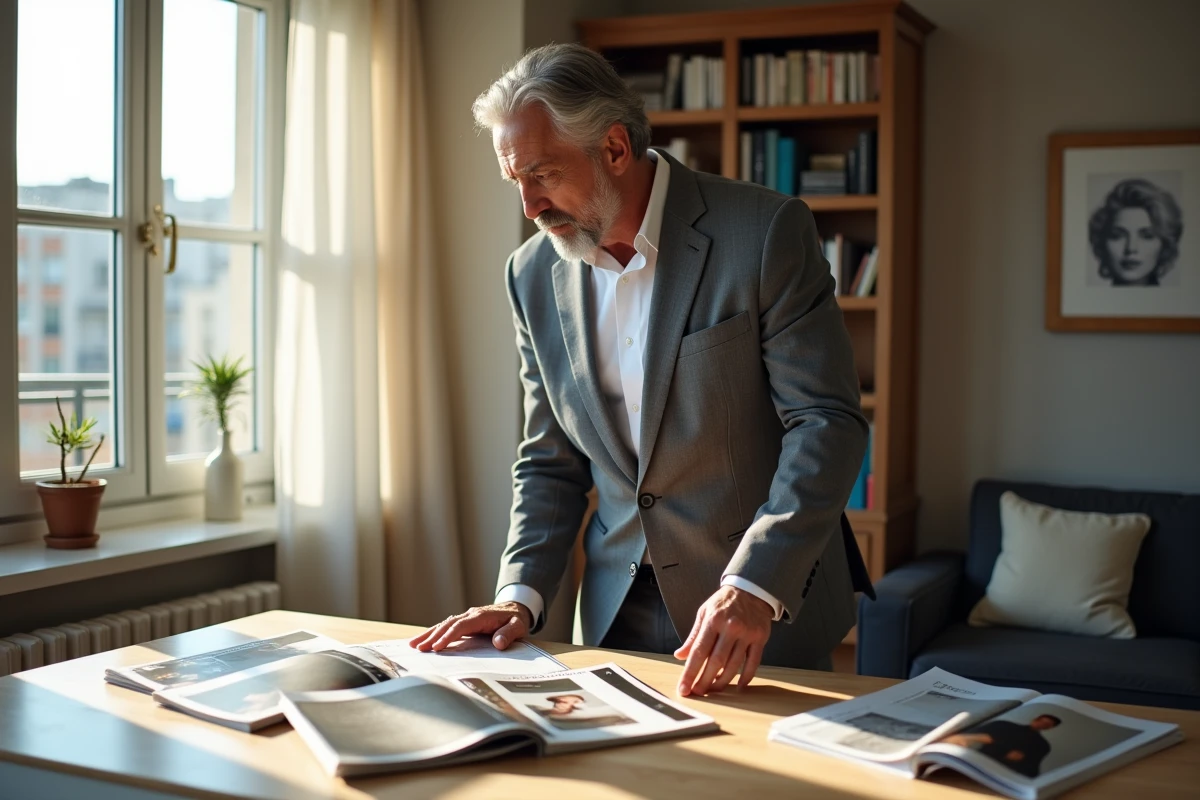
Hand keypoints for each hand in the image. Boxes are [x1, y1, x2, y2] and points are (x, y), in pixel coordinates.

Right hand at [409, 602, 532, 651]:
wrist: (517, 608)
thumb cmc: (516, 619)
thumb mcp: (518, 626)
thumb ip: (508, 634)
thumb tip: (498, 643)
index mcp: (481, 616)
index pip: (461, 626)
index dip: (448, 636)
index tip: (437, 647)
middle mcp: (471, 615)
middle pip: (448, 625)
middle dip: (432, 636)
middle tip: (419, 648)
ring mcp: (466, 617)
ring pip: (444, 624)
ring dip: (429, 634)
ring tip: (414, 644)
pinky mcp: (465, 622)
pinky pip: (447, 626)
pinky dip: (435, 632)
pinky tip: (424, 639)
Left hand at [673, 585, 772, 695]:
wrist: (751, 589)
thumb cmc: (724, 603)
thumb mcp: (704, 613)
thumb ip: (693, 636)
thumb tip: (680, 656)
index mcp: (713, 620)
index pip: (698, 652)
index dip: (690, 672)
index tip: (684, 688)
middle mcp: (730, 627)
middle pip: (716, 661)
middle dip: (704, 681)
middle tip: (697, 693)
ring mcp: (747, 633)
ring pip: (734, 665)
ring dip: (722, 681)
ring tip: (713, 689)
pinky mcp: (760, 638)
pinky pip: (753, 662)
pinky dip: (746, 677)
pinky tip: (738, 685)